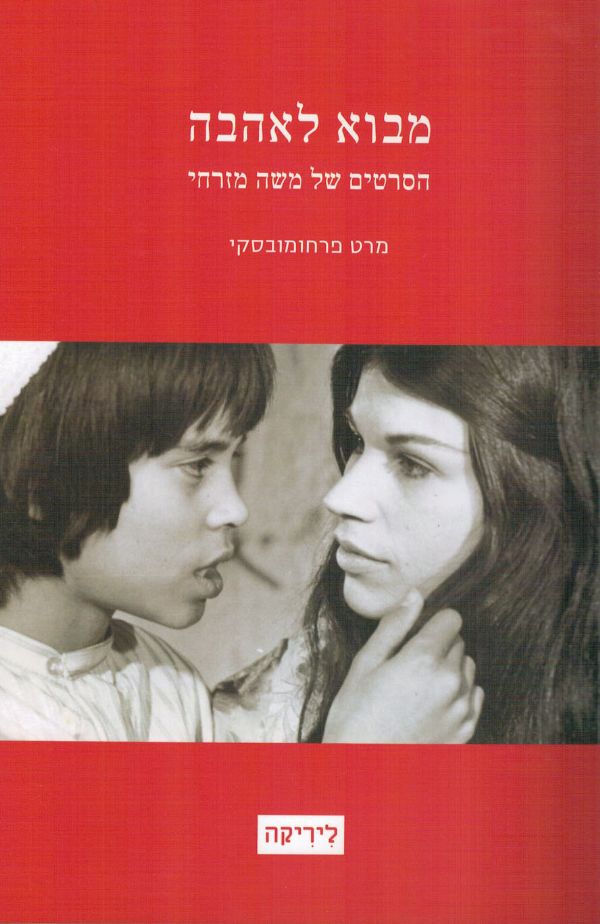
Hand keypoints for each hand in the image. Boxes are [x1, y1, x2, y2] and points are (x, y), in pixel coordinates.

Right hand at [322, 589, 482, 742]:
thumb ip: (394, 627)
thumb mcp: (365, 665)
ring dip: (450, 670)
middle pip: (458, 643)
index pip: (451, 619)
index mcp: (423, 659)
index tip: (416, 635)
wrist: (364, 773)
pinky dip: (458, 695)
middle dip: (438, 646)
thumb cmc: (356, 718)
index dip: (433, 623)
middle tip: (408, 666)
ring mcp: (461, 708)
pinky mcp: (467, 729)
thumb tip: (414, 596)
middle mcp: (450, 681)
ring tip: (418, 689)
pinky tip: (432, 706)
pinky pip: (474, 697)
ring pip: (468, 669)